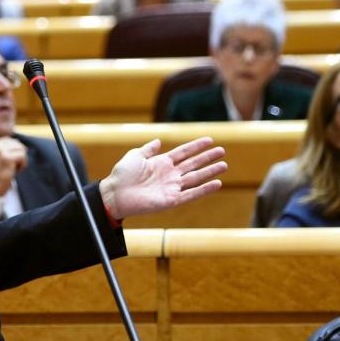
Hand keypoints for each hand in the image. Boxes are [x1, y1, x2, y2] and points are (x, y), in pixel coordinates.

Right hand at [0, 136, 27, 195]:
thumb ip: (3, 150)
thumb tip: (19, 143)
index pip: (6, 140)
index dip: (12, 150)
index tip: (9, 162)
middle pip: (15, 143)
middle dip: (16, 155)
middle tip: (9, 168)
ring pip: (20, 149)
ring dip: (20, 161)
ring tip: (11, 170)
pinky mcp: (6, 159)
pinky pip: (23, 157)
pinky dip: (22, 166)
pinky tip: (14, 173)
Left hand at [98, 137, 225, 219]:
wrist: (115, 194)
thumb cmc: (122, 175)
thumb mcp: (135, 156)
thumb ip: (148, 149)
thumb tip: (157, 140)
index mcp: (161, 163)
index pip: (183, 152)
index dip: (196, 146)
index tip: (209, 140)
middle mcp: (169, 174)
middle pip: (193, 164)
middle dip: (207, 157)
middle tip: (222, 150)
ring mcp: (171, 187)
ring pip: (195, 178)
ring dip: (210, 172)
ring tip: (224, 165)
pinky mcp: (171, 200)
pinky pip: (191, 194)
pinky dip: (204, 189)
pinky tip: (217, 183)